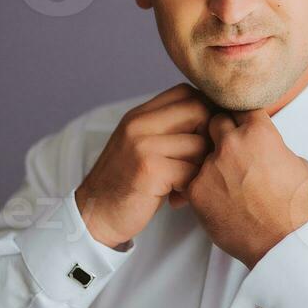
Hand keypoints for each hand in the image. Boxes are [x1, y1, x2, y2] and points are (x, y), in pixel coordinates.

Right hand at [75, 82, 214, 248]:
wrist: (94, 214)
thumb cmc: (126, 184)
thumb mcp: (141, 146)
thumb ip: (167, 129)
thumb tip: (213, 118)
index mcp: (139, 115)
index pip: (188, 92)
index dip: (205, 113)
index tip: (203, 138)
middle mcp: (139, 124)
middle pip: (199, 111)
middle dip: (209, 138)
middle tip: (198, 162)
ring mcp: (142, 145)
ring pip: (199, 144)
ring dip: (200, 167)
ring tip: (184, 183)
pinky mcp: (149, 169)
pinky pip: (191, 171)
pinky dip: (190, 187)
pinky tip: (176, 197)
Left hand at [177, 108, 307, 269]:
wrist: (280, 242)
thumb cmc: (293, 207)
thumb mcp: (297, 164)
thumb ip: (276, 146)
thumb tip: (268, 145)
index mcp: (258, 132)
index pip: (241, 107)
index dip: (241, 117)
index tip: (240, 124)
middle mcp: (231, 144)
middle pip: (214, 121)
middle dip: (220, 132)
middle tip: (228, 149)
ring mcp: (210, 166)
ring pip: (201, 151)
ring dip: (210, 161)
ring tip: (224, 181)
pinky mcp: (196, 189)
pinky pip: (193, 178)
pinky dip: (202, 186)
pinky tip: (215, 198)